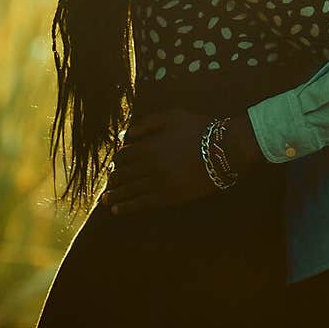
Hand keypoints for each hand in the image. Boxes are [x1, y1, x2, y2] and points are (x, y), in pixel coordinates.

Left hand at [100, 109, 215, 213]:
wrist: (224, 150)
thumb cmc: (199, 129)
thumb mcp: (171, 117)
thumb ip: (145, 124)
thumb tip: (124, 135)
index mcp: (148, 146)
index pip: (122, 156)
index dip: (116, 161)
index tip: (115, 165)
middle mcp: (149, 166)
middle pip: (122, 175)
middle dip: (113, 180)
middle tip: (108, 184)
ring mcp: (158, 183)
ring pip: (129, 191)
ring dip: (114, 196)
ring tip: (104, 201)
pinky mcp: (169, 197)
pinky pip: (142, 204)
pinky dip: (127, 207)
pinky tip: (117, 210)